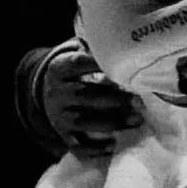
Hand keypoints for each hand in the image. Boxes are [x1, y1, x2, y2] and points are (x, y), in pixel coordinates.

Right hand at [36, 40, 143, 154]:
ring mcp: (58, 116)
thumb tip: (128, 38)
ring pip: (83, 121)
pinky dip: (93, 148)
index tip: (125, 66)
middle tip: (139, 101)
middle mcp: (57, 92)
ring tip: (137, 120)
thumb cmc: (77, 71)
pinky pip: (75, 145)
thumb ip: (97, 49)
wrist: (47, 92)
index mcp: (61, 69)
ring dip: (112, 122)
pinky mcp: (62, 134)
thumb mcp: (78, 55)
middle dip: (114, 98)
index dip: (100, 64)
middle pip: (85, 95)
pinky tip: (113, 146)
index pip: (79, 63)